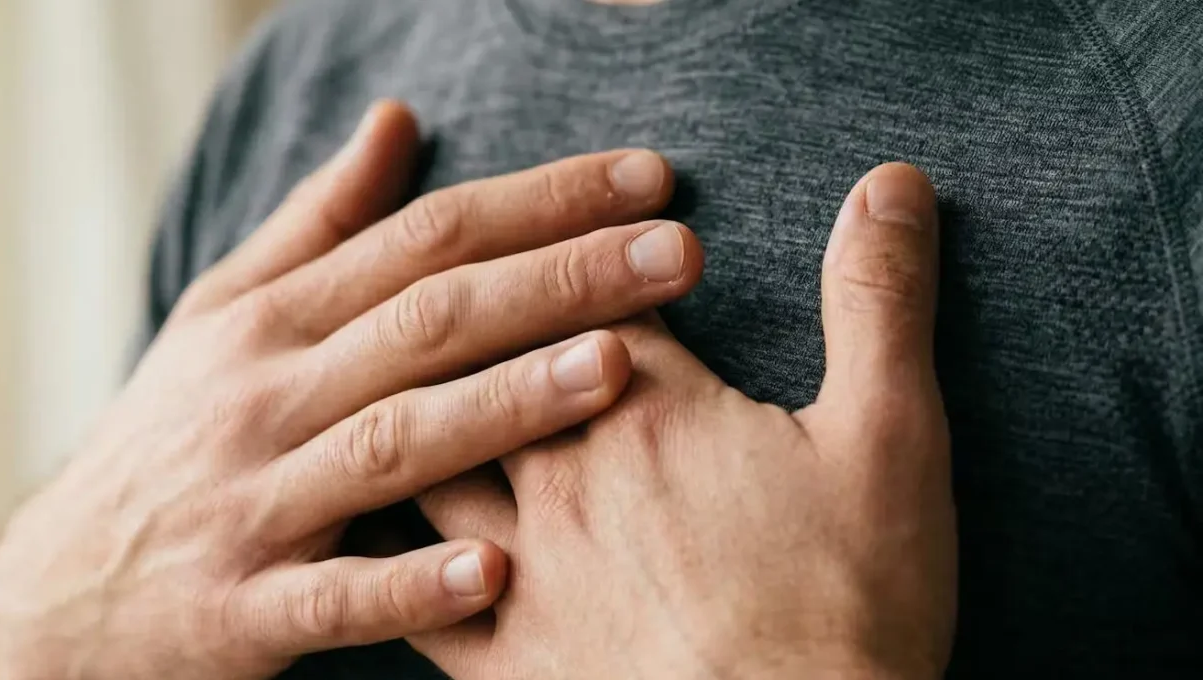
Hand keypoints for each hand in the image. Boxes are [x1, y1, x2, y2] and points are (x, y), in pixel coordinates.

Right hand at [0, 101, 704, 679]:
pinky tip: (494, 569)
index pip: (424, 240)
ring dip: (503, 406)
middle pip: (428, 323)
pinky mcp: (241, 609)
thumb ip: (318, 223)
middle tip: (676, 253)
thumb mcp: (224, 316)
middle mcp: (266, 397)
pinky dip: (410, 585)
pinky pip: (335, 597)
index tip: (646, 178)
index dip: (538, 203)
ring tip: (613, 370)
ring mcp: (253, 503)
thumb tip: (397, 120)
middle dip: (558, 281)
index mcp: (274, 322)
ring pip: (391, 443)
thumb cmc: (168, 439)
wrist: (60, 592)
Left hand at [413, 163, 955, 679]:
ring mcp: (522, 568)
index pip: (590, 296)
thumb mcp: (893, 438)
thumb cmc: (850, 605)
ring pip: (427, 459)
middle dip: (479, 312)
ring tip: (387, 383)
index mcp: (650, 409)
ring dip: (410, 412)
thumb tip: (891, 185)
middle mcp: (563, 475)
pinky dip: (384, 557)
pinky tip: (365, 535)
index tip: (585, 233)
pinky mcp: (502, 664)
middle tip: (458, 278)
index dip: (585, 253)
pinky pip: (413, 596)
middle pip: (489, 361)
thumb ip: (879, 304)